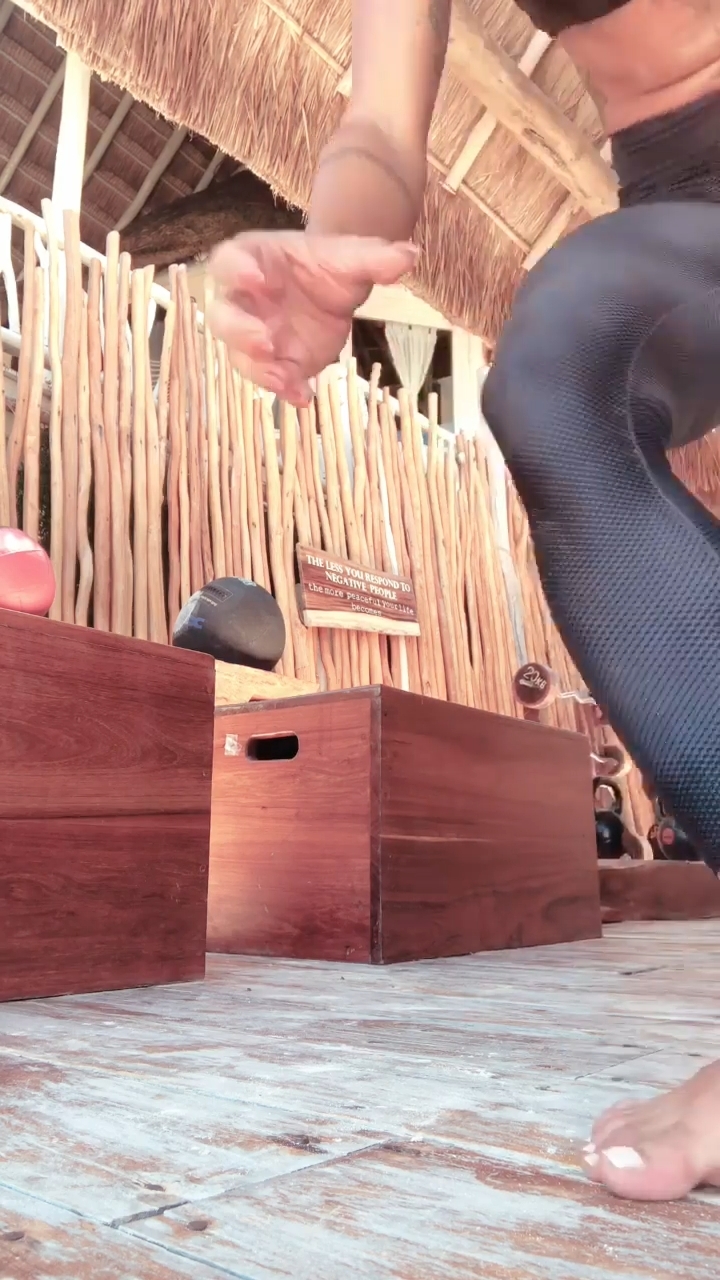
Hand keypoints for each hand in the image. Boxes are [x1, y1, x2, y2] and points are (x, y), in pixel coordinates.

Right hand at [208, 231, 416, 403]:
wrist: (333, 290)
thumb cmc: (327, 267)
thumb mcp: (352, 259)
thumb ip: (375, 258)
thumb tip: (410, 254)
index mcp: (254, 260)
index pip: (230, 261)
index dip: (237, 270)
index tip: (257, 279)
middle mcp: (245, 300)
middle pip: (223, 315)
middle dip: (238, 330)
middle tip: (265, 342)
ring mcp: (254, 335)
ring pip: (238, 354)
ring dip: (256, 368)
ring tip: (283, 378)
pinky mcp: (273, 363)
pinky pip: (269, 379)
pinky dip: (284, 389)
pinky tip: (304, 396)